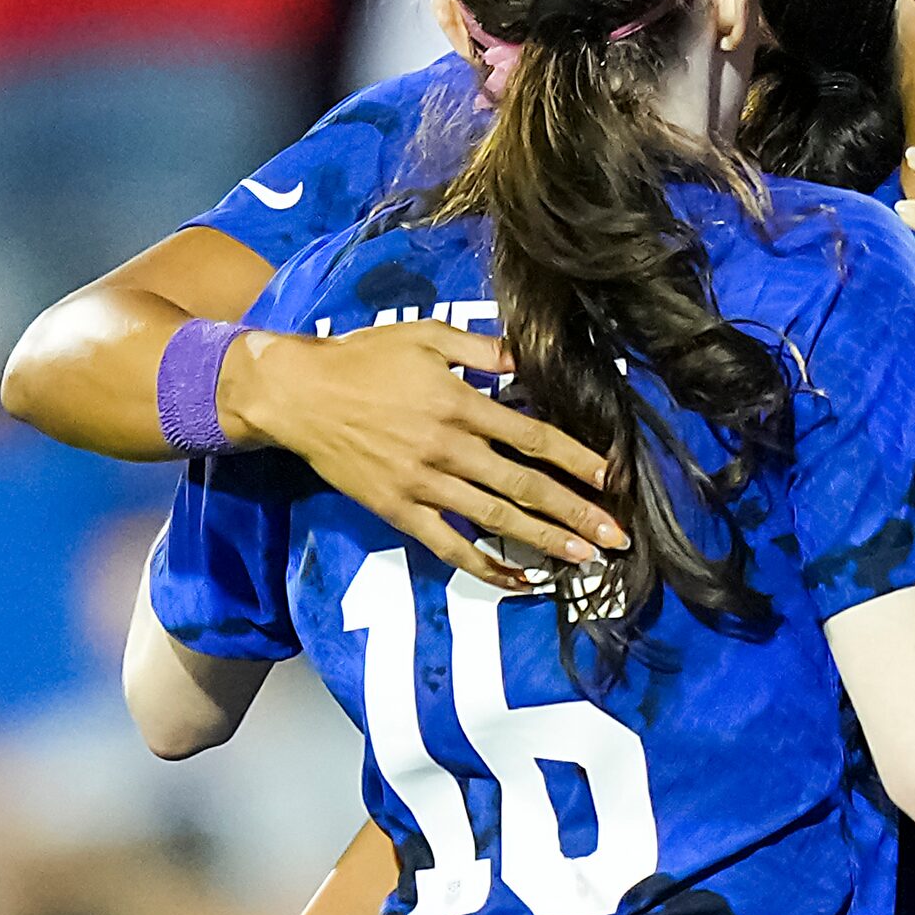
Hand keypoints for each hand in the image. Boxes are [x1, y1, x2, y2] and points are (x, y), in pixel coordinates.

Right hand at [219, 319, 628, 580]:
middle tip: (616, 536)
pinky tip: (517, 579)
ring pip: (494, 519)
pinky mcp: (398, 510)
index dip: (575, 459)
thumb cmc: (364, 358)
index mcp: (460, 404)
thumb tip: (528, 357)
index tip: (610, 479)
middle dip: (575, 512)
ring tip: (583, 559)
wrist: (299, 395)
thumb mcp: (427, 336)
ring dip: (543, 541)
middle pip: (524, 486)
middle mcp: (448, 449)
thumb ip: (482, 349)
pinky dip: (484, 565)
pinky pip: (448, 546)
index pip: (533, 437)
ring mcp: (422, 484)